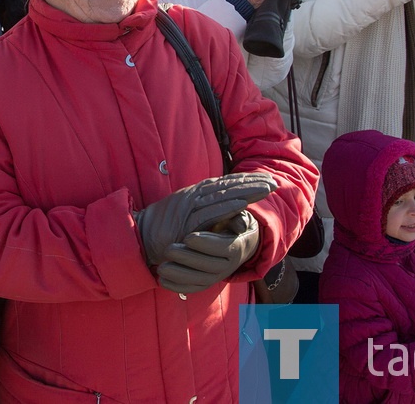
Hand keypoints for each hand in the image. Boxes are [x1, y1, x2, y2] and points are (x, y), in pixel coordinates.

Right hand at [134, 173, 275, 266]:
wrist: (140, 235)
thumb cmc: (163, 227)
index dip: (247, 180)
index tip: (266, 179)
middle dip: (253, 183)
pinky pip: (211, 212)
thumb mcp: (187, 215)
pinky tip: (244, 203)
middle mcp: (195, 194)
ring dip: (247, 191)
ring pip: (224, 195)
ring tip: (267, 188)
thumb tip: (226, 212)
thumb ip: (205, 211)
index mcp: (196, 192)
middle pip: (229, 185)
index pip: (226, 182)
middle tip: (274, 182)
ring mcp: (191, 206)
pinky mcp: (187, 220)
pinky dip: (228, 206)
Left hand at [156, 211, 259, 292]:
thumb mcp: (237, 219)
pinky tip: (161, 280)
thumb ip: (238, 219)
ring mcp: (216, 277)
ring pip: (199, 280)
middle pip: (209, 266)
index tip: (187, 237)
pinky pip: (192, 289)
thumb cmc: (231, 225)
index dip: (205, 243)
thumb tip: (240, 225)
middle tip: (168, 250)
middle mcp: (228, 266)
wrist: (235, 244)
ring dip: (179, 276)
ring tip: (161, 267)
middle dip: (188, 259)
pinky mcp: (205, 284)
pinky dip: (177, 287)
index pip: (223, 248)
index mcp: (236, 248)